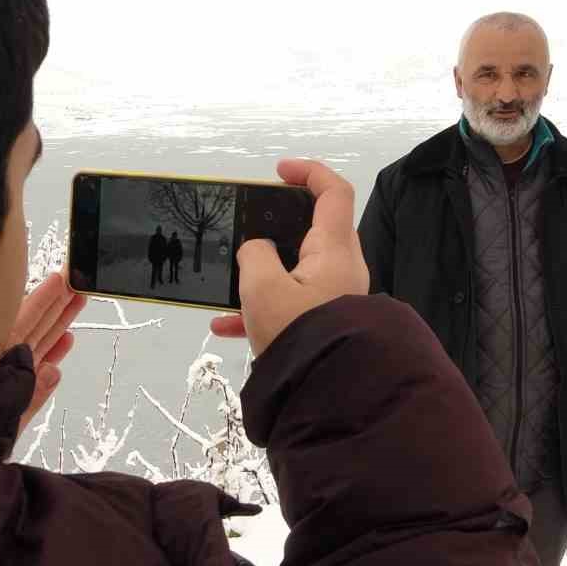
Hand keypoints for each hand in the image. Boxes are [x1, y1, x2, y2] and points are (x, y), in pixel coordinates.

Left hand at [9, 272, 86, 432]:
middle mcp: (1, 364)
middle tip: (77, 280)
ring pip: (37, 341)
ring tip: (78, 301)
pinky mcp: (11, 391)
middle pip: (33, 325)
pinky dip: (51, 352)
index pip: (24, 320)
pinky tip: (66, 341)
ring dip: (58, 322)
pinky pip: (35, 366)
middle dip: (56, 303)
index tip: (63, 279)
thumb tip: (52, 371)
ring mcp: (6, 376)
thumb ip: (27, 397)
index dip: (44, 299)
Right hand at [210, 159, 368, 355]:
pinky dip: (260, 309)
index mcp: (334, 249)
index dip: (308, 172)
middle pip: (311, 232)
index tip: (278, 172)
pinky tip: (225, 325)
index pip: (333, 192)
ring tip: (229, 285)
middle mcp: (341, 270)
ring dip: (261, 275)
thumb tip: (258, 251)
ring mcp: (334, 298)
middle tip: (247, 230)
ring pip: (295, 272)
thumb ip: (254, 255)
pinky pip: (289, 306)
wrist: (326, 393)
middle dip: (276, 229)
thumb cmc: (299, 333)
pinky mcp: (323, 324)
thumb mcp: (262, 287)